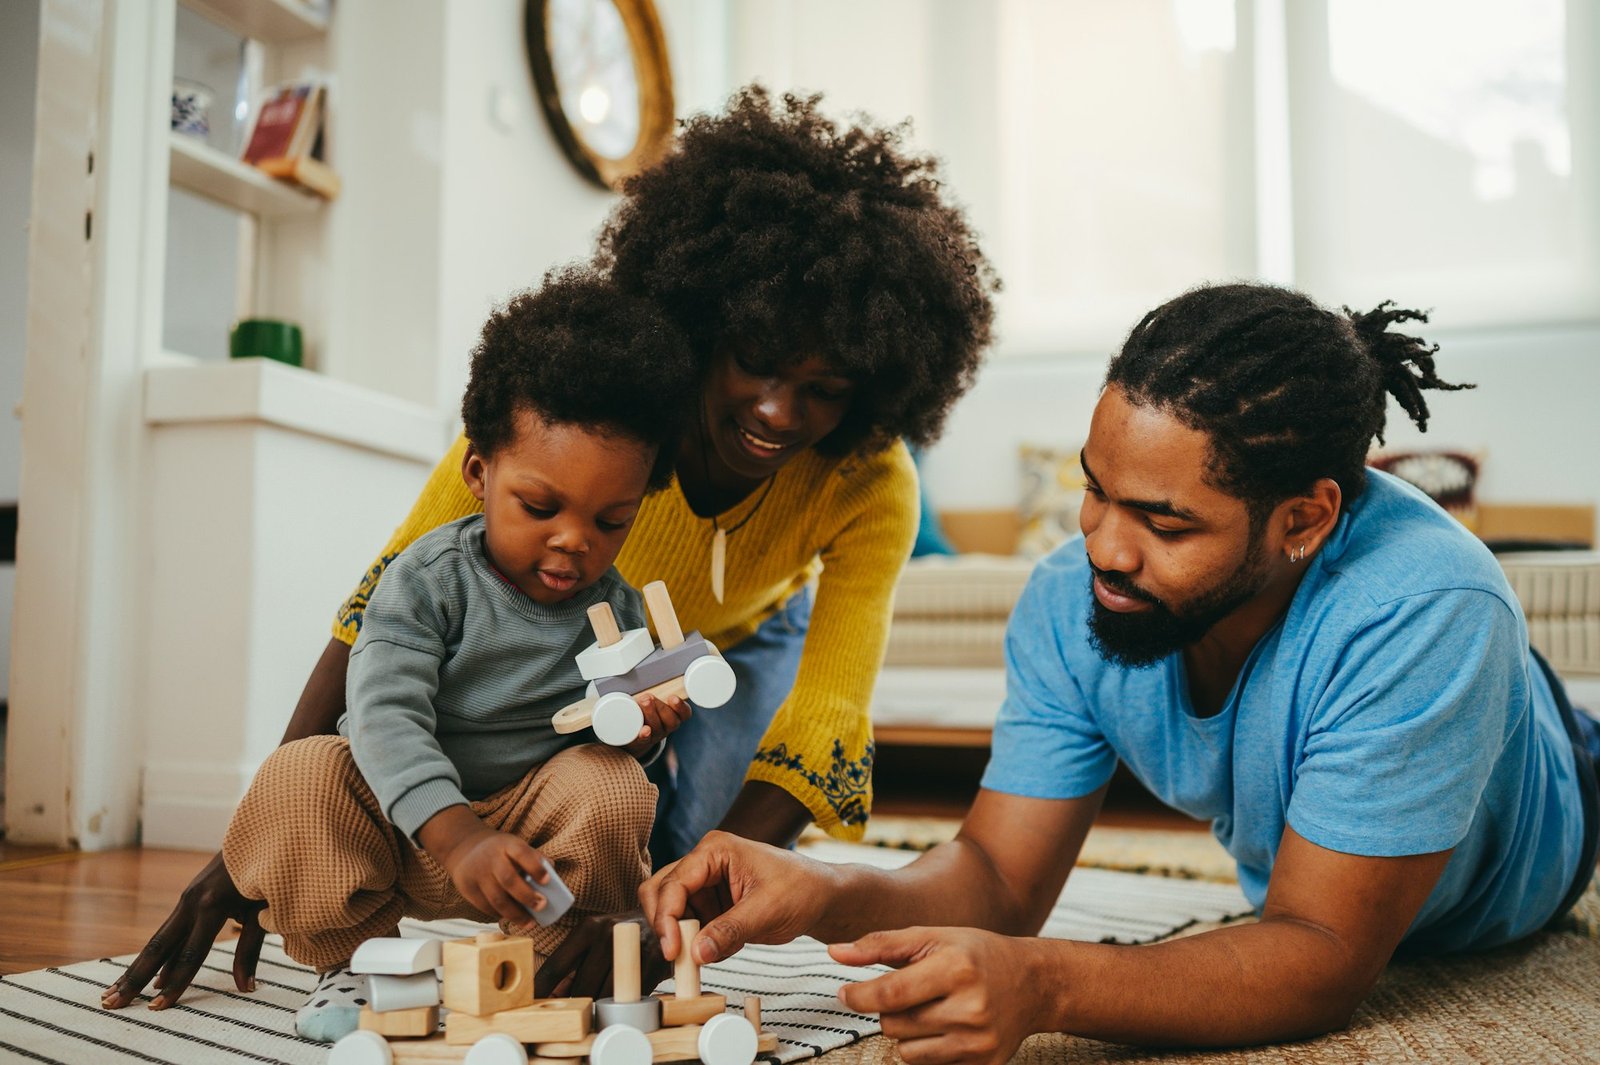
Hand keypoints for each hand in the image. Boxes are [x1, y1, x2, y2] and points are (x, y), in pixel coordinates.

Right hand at [101, 852, 266, 1010]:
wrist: (264, 832)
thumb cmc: (271, 874)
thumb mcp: (264, 911)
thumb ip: (250, 950)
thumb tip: (245, 988)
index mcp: (211, 905)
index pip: (190, 955)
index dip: (175, 985)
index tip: (157, 1009)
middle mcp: (191, 902)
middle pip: (158, 948)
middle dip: (135, 979)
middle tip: (110, 1005)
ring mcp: (188, 898)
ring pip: (159, 940)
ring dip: (137, 968)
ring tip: (113, 993)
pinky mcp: (191, 897)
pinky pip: (171, 932)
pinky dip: (158, 954)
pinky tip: (149, 973)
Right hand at [437, 825, 553, 927]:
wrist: (463, 848)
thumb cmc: (499, 850)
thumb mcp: (514, 845)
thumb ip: (532, 857)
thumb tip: (552, 871)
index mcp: (506, 845)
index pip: (522, 853)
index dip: (535, 867)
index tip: (547, 881)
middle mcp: (490, 859)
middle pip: (508, 880)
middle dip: (526, 896)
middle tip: (541, 906)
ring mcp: (477, 874)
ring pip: (497, 899)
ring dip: (515, 914)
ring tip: (530, 923)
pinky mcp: (467, 888)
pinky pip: (486, 906)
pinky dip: (500, 914)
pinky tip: (512, 918)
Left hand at [534, 909, 668, 998]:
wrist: (663, 918)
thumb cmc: (620, 932)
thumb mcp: (594, 938)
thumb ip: (573, 964)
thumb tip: (553, 995)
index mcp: (589, 927)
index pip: (556, 965)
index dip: (541, 989)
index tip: (529, 1004)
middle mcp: (609, 934)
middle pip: (581, 986)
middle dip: (575, 1003)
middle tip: (573, 1011)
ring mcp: (633, 948)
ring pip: (605, 995)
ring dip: (599, 1006)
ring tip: (597, 1006)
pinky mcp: (654, 962)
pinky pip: (631, 996)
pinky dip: (623, 1003)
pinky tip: (622, 998)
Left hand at [623, 692, 691, 757]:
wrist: (633, 733)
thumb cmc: (645, 711)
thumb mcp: (653, 702)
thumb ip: (655, 695)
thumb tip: (650, 685)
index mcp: (675, 716)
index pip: (685, 713)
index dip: (681, 707)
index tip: (672, 698)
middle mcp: (667, 727)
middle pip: (671, 721)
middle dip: (660, 708)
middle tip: (648, 698)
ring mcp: (656, 735)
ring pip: (657, 727)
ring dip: (650, 714)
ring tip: (642, 703)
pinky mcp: (643, 741)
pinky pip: (645, 740)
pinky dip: (644, 734)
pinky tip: (644, 730)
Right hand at [639, 830, 835, 964]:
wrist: (822, 898)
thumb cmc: (802, 889)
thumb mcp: (768, 910)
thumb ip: (730, 930)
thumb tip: (696, 953)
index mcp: (715, 850)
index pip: (674, 883)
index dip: (667, 917)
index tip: (673, 950)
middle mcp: (703, 864)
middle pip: (659, 891)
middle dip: (664, 924)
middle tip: (677, 956)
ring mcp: (705, 885)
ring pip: (669, 911)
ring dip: (678, 936)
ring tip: (702, 955)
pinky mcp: (710, 906)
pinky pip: (688, 927)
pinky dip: (695, 943)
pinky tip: (720, 949)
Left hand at [831, 927, 1051, 1064]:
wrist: (1034, 983)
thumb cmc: (977, 954)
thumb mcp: (933, 937)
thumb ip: (881, 944)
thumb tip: (835, 953)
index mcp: (957, 969)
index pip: (890, 994)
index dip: (859, 996)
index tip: (844, 993)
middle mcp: (970, 1009)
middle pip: (893, 1024)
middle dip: (890, 1009)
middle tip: (912, 992)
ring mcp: (978, 1042)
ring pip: (906, 1051)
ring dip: (906, 1032)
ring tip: (931, 1009)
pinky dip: (926, 1048)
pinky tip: (946, 1026)